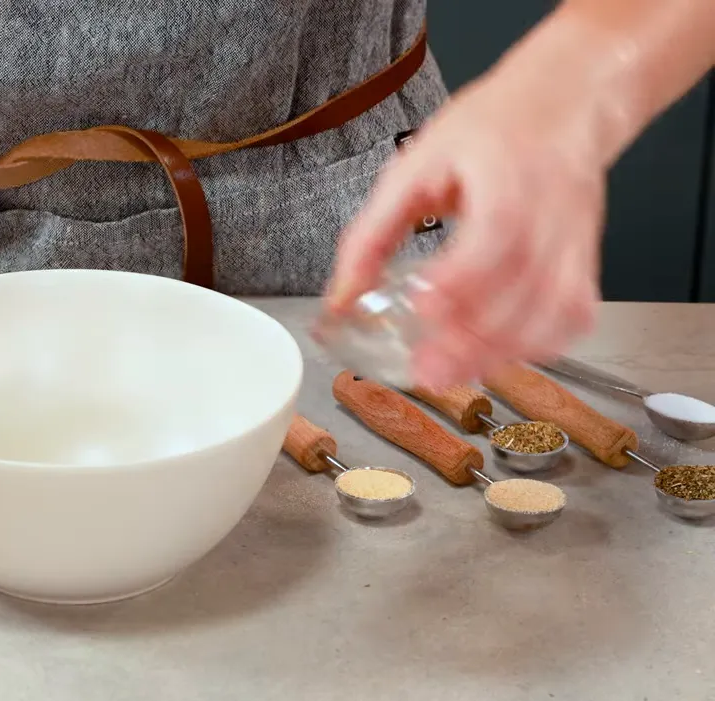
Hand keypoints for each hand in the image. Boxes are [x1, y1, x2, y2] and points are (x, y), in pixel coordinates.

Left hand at [324, 58, 607, 387]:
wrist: (562, 104)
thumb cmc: (490, 129)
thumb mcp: (414, 165)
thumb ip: (373, 233)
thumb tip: (340, 295)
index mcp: (507, 179)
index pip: (495, 236)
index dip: (461, 279)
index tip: (423, 307)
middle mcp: (551, 214)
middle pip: (524, 288)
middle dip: (473, 338)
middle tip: (427, 369)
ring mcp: (574, 242)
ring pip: (553, 312)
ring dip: (502, 352)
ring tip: (452, 372)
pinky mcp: (585, 261)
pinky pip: (573, 316)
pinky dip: (538, 345)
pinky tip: (499, 355)